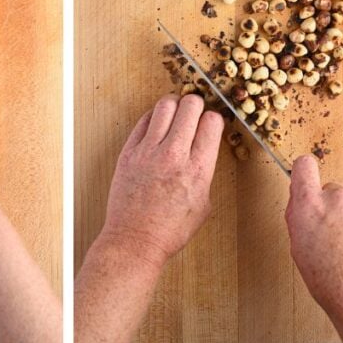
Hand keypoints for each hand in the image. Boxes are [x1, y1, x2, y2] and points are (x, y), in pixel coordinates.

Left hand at [99, 94, 223, 266]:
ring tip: (175, 111)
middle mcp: (173, 155)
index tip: (211, 122)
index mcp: (197, 169)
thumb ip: (205, 172)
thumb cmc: (170, 229)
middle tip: (194, 110)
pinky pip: (142, 121)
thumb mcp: (203, 203)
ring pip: (164, 106)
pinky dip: (152, 117)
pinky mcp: (128, 152)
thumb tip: (204, 152)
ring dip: (174, 104)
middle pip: (190, 106)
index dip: (214, 118)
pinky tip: (156, 124)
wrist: (135, 238)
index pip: (211, 123)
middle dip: (196, 103)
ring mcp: (148, 151)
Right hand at [285, 155, 342, 342]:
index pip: (303, 167)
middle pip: (331, 191)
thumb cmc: (333, 282)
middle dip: (331, 208)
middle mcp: (337, 198)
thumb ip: (299, 218)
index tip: (305, 178)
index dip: (304, 173)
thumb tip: (301, 203)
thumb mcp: (299, 249)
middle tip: (333, 234)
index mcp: (308, 206)